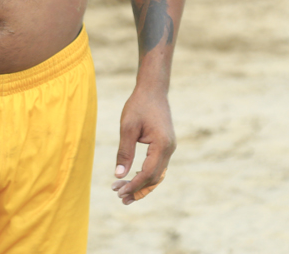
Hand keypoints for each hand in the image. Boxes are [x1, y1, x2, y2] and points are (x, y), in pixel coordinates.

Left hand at [112, 87, 174, 204]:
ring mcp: (169, 147)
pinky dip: (146, 176)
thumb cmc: (139, 105)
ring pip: (157, 174)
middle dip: (137, 189)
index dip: (134, 184)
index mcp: (162, 144)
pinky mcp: (165, 146)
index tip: (119, 191)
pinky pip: (157, 166)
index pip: (148, 172)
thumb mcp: (127, 128)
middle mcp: (169, 148)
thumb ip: (124, 152)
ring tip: (125, 195)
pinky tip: (133, 180)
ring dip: (142, 185)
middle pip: (154, 177)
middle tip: (119, 197)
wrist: (153, 90)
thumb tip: (119, 175)